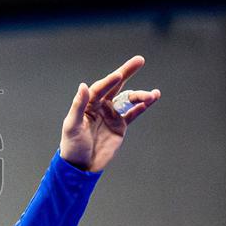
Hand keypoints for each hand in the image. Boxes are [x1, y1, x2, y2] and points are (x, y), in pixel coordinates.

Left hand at [59, 55, 160, 171]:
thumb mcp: (72, 126)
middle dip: (127, 72)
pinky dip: (142, 106)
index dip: (109, 82)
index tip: (119, 75)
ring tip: (153, 94)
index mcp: (87, 104)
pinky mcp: (120, 126)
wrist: (81, 165)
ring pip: (128, 99)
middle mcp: (100, 106)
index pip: (100, 88)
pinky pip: (133, 113)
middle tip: (140, 60)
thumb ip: (78, 106)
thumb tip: (83, 86)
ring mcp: (111, 115)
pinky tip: (152, 99)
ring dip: (140, 95)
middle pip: (115, 86)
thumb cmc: (72, 145)